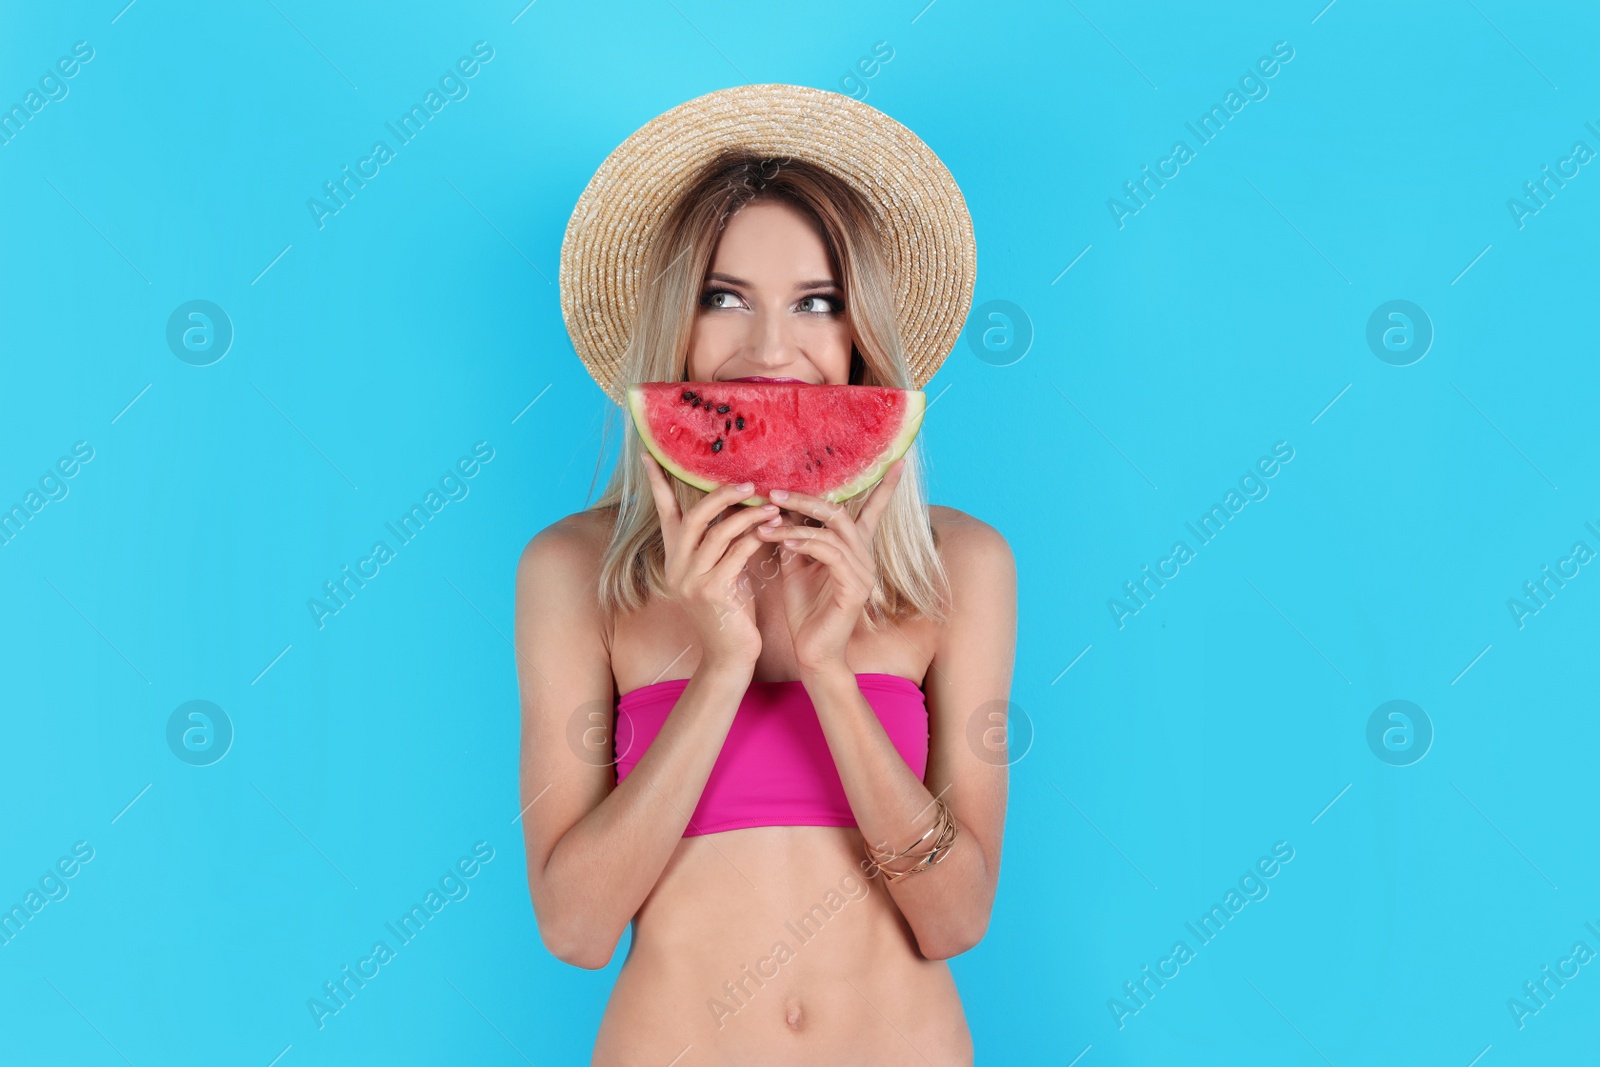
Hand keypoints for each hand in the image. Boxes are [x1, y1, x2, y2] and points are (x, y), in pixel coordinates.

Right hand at [639, 451, 779, 669]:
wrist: (731, 656)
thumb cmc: (732, 612)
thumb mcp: (722, 572)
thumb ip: (721, 543)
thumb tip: (738, 505)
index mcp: (675, 559)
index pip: (664, 513)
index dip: (657, 484)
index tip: (650, 454)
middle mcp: (676, 567)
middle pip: (694, 516)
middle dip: (722, 495)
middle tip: (750, 482)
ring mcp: (691, 581)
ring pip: (718, 533)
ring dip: (748, 515)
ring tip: (773, 506)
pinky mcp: (711, 593)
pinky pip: (736, 554)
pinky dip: (756, 538)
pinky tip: (774, 531)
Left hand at [755, 458, 905, 673]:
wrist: (813, 652)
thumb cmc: (805, 609)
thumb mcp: (795, 565)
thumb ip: (794, 536)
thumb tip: (779, 506)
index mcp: (853, 549)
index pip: (872, 510)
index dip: (884, 487)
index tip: (898, 461)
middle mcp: (863, 556)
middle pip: (841, 512)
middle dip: (807, 498)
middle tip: (776, 491)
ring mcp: (862, 572)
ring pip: (833, 531)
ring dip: (796, 524)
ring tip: (766, 523)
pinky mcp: (854, 587)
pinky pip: (830, 554)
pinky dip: (806, 544)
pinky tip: (786, 544)